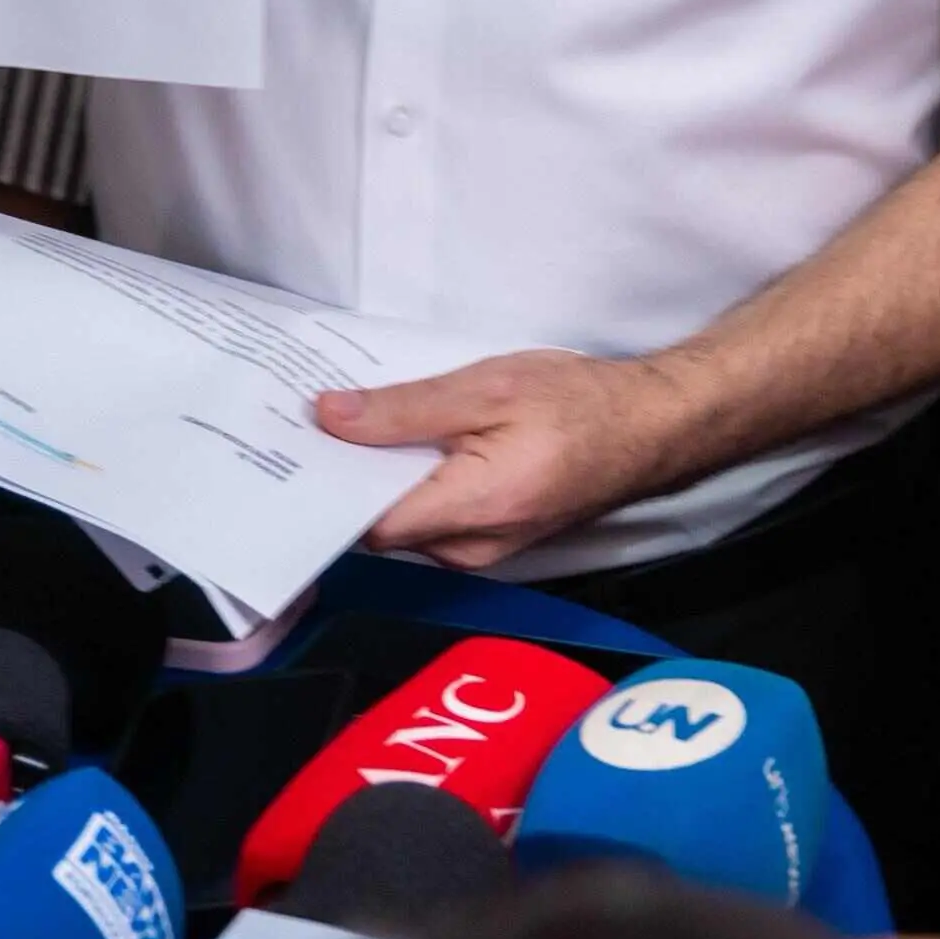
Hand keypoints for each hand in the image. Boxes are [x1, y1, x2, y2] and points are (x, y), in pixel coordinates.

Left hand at [318, 347, 703, 571]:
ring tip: (348, 423)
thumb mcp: (488, 388)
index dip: (326, 488)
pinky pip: (430, 517)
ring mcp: (482, 550)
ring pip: (404, 522)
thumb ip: (406, 409)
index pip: (369, 525)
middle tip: (306, 423)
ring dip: (376, 479)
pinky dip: (408, 483)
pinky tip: (398, 442)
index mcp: (472, 512)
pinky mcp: (490, 537)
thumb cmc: (578, 403)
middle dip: (345, 478)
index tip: (291, 446)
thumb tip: (329, 418)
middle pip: (381, 527)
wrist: (648, 427)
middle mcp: (472, 549)